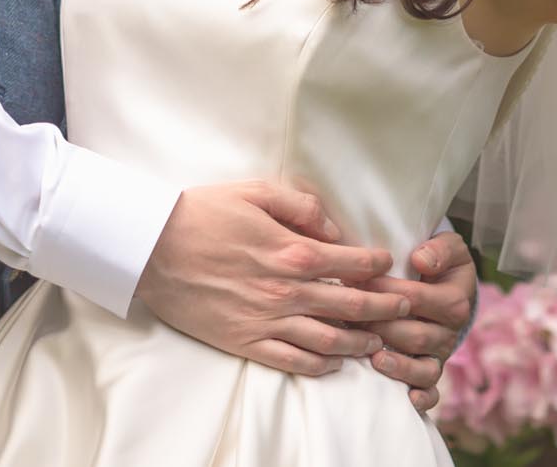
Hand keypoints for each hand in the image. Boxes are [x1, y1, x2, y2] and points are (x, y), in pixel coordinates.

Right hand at [134, 181, 410, 377]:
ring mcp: (268, 321)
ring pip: (331, 340)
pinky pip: (296, 362)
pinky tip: (335, 361)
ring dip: (362, 341)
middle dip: (386, 308)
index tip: (390, 264)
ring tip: (379, 339)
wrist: (151, 248)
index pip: (352, 262)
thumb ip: (301, 206)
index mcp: (292, 250)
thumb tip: (333, 228)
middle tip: (405, 308)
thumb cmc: (201, 213)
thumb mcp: (255, 191)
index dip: (378, 265)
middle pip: (353, 305)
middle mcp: (287, 290)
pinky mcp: (247, 343)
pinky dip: (322, 365)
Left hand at [340, 230, 475, 413]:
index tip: (356, 281)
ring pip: (423, 368)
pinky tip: (406, 399)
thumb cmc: (441, 263)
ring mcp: (440, 354)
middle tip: (350, 321)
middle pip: (416, 336)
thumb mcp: (449, 246)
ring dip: (398, 365)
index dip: (385, 292)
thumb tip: (421, 260)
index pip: (417, 298)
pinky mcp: (433, 371)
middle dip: (382, 329)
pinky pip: (431, 391)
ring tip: (374, 358)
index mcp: (454, 300)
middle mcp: (449, 332)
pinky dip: (422, 398)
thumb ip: (439, 249)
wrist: (449, 284)